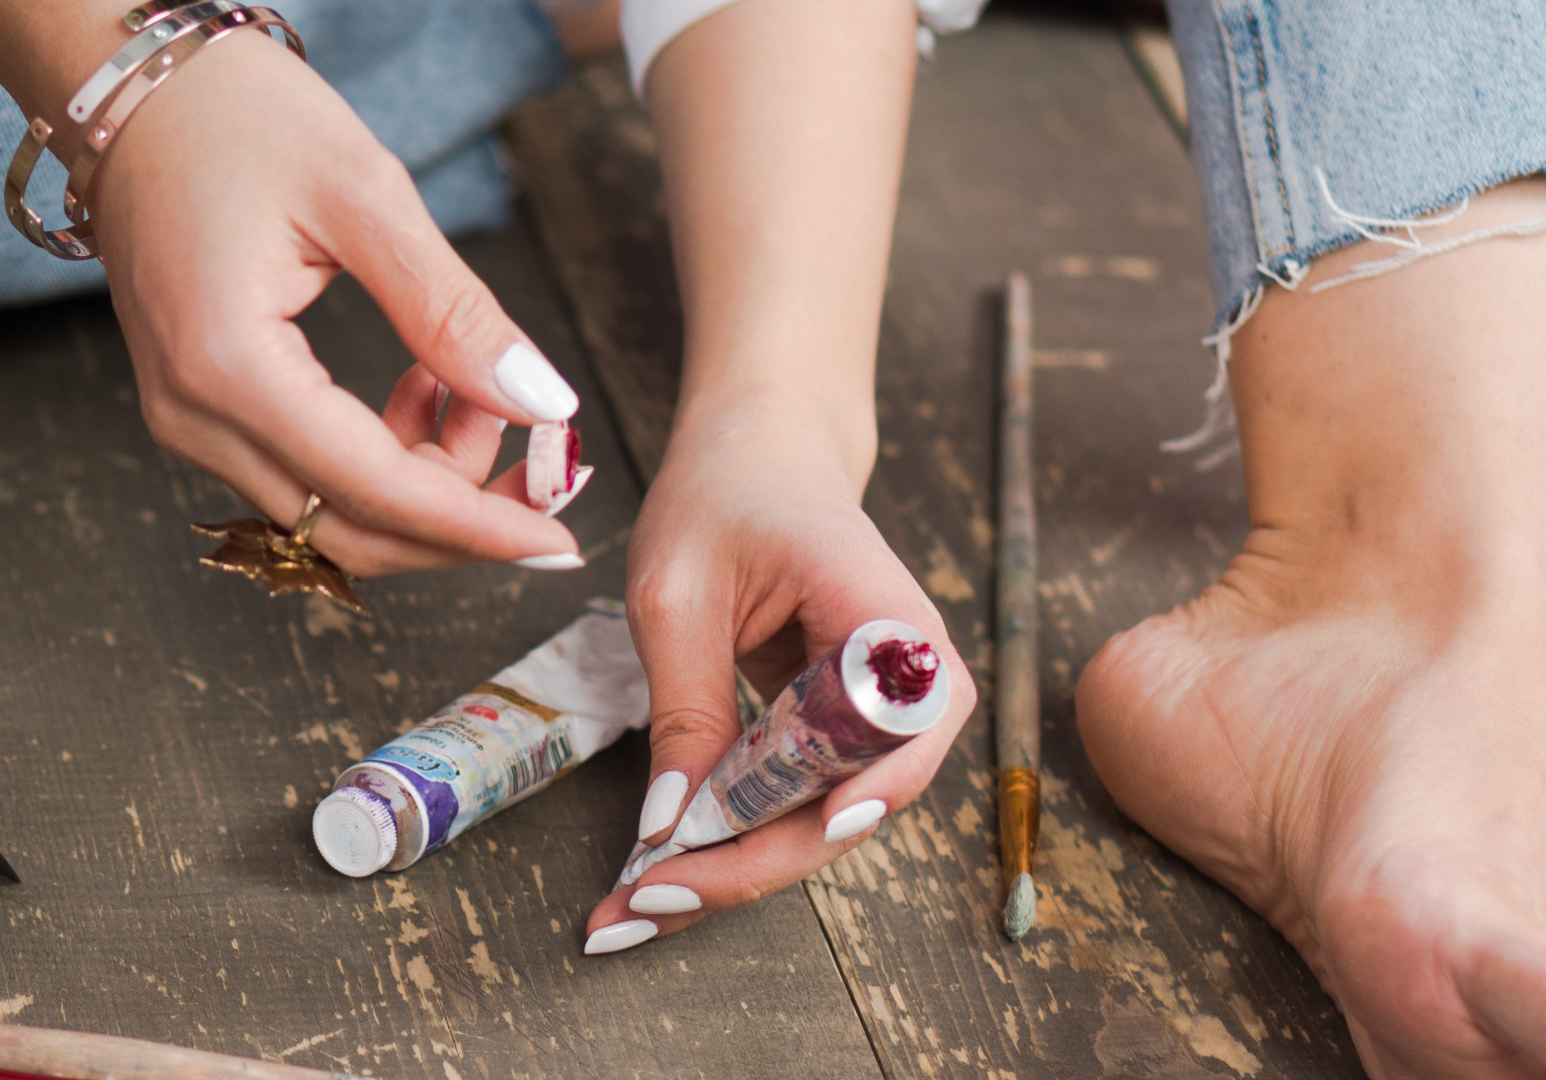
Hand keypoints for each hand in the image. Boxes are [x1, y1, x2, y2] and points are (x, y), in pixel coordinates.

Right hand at [87, 31, 584, 575]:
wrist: (130, 84)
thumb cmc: (232, 114)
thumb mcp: (365, 195)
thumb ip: (452, 312)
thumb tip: (540, 401)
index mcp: (228, 367)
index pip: (374, 491)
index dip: (477, 525)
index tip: (559, 539)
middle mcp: (192, 415)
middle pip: (349, 530)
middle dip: (458, 517)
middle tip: (541, 465)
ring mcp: (186, 418)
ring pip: (328, 510)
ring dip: (422, 479)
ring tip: (472, 384)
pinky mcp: (198, 406)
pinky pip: (303, 472)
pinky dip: (380, 455)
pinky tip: (423, 384)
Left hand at [582, 408, 974, 952]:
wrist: (762, 453)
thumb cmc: (725, 495)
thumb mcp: (678, 591)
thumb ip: (685, 706)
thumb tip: (669, 829)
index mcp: (890, 626)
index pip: (878, 752)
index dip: (806, 821)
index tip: (722, 858)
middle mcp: (912, 685)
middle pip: (846, 810)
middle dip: (742, 868)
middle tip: (639, 906)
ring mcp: (884, 717)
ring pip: (819, 822)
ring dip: (731, 869)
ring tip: (634, 907)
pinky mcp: (843, 735)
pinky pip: (796, 802)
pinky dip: (732, 839)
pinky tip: (662, 871)